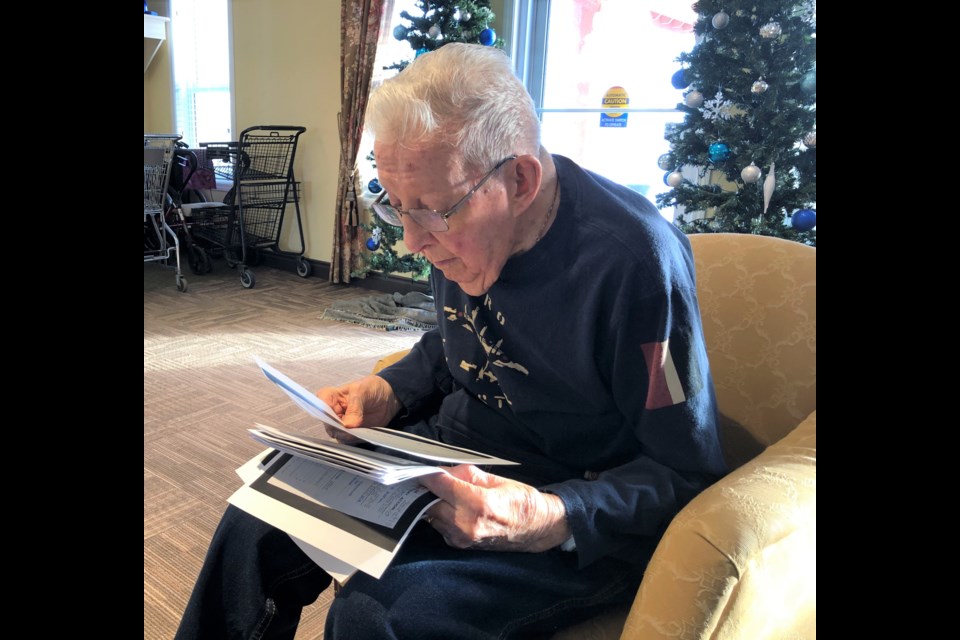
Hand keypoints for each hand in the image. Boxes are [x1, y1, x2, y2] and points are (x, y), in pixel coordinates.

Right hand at [316, 375, 401, 436]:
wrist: (387, 398)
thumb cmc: (372, 388)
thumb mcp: (362, 391)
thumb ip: (355, 407)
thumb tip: (348, 426)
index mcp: (330, 397)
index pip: (320, 407)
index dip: (326, 414)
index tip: (338, 419)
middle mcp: (332, 412)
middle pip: (328, 424)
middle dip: (340, 428)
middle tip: (353, 428)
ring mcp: (341, 424)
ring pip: (338, 435)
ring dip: (349, 435)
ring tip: (362, 430)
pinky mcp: (350, 433)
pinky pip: (348, 441)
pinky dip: (356, 440)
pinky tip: (364, 434)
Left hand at [419, 465, 569, 552]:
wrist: (535, 528)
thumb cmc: (520, 501)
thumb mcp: (494, 479)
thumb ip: (464, 475)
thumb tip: (442, 470)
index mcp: (478, 504)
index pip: (440, 485)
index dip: (427, 474)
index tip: (420, 467)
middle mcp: (466, 524)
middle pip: (429, 502)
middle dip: (427, 489)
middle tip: (427, 477)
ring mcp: (461, 537)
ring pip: (431, 515)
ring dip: (431, 502)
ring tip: (440, 490)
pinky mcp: (459, 544)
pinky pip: (439, 525)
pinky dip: (439, 513)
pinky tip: (448, 505)